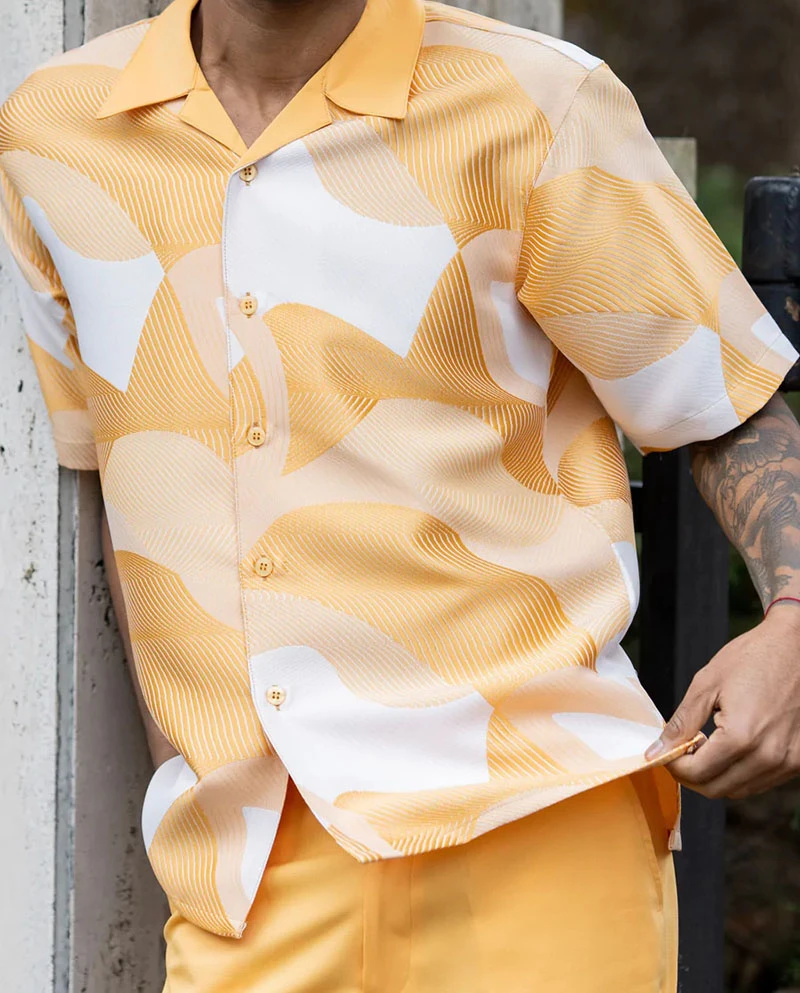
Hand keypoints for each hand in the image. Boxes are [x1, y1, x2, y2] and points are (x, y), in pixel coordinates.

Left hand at [644, 604, 799, 798]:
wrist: (795, 646)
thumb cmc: (753, 658)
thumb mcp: (707, 684)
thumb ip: (682, 723)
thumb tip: (657, 750)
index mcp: (742, 737)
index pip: (696, 773)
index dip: (673, 765)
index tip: (666, 750)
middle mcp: (768, 757)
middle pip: (716, 789)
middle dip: (691, 774)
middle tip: (682, 748)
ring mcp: (788, 762)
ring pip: (739, 790)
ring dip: (716, 775)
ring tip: (708, 743)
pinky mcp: (799, 760)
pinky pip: (761, 781)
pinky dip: (740, 772)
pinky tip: (732, 745)